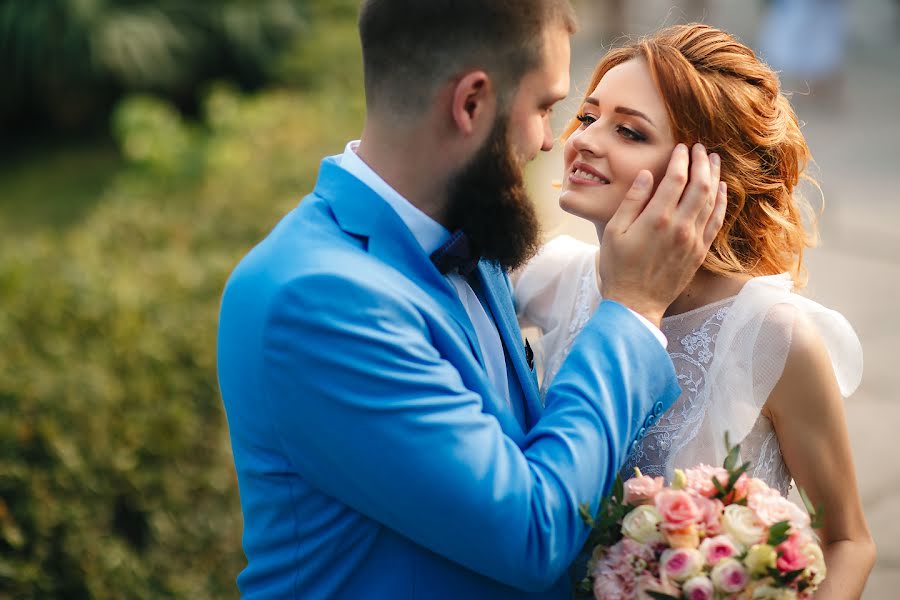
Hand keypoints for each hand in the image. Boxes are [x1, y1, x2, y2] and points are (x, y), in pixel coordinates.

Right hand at [598, 143, 726, 326]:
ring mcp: (693, 240)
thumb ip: (632, 201)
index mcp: (656, 218)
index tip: (681, 147)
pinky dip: (721, 201)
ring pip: (711, 200)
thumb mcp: (615, 231)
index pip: (676, 178)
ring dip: (715, 177)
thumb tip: (648, 175)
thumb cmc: (619, 267)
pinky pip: (716, 221)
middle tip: (700, 148)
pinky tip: (721, 189)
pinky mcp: (699, 251)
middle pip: (700, 184)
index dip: (681, 158)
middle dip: (702, 162)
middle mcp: (680, 226)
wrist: (635, 303)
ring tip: (714, 160)